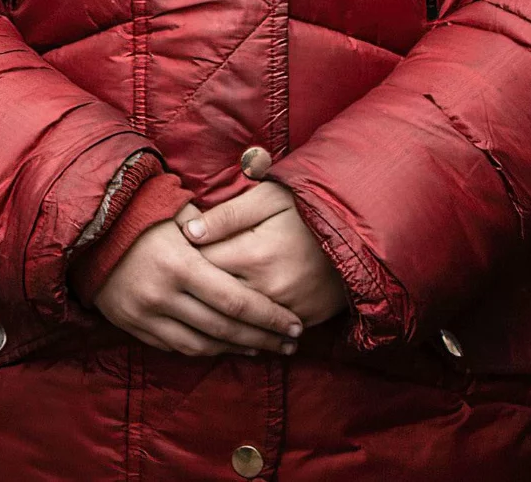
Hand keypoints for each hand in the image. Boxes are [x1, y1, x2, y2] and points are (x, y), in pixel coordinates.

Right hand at [91, 210, 305, 356]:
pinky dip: (203, 350)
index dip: (270, 317)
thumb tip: (251, 241)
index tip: (295, 325)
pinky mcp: (132, 325)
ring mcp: (145, 315)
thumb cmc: (140, 212)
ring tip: (262, 347)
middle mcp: (164, 295)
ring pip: (200, 345)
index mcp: (181, 265)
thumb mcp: (179, 211)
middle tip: (291, 344)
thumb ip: (214, 230)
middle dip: (262, 338)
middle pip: (223, 329)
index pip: (236, 301)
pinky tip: (223, 347)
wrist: (86, 228)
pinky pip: (175, 347)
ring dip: (235, 349)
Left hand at [182, 183, 348, 330]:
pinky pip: (267, 333)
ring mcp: (287, 308)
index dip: (182, 262)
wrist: (362, 230)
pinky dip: (248, 331)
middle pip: (216, 299)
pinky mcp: (304, 320)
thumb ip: (227, 215)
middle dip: (193, 294)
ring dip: (216, 319)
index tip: (168, 257)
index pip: (202, 266)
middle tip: (176, 288)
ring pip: (238, 323)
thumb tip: (187, 231)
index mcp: (255, 254)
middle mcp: (268, 288)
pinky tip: (231, 327)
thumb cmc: (308, 207)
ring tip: (196, 311)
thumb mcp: (269, 198)